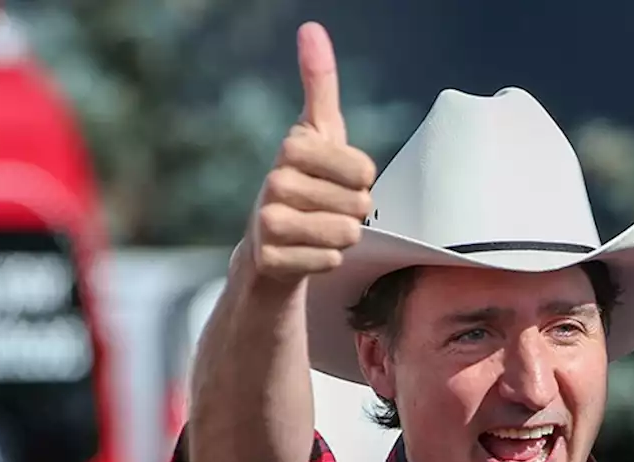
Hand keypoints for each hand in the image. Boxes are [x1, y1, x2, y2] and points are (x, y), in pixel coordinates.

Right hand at [248, 22, 376, 281]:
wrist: (269, 245)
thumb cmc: (306, 184)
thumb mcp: (318, 133)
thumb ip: (320, 84)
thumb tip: (310, 28)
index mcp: (293, 148)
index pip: (364, 169)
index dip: (362, 181)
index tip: (340, 181)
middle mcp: (275, 182)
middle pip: (358, 204)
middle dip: (354, 213)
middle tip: (328, 211)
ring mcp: (269, 222)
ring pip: (345, 233)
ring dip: (341, 238)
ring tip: (318, 231)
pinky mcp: (270, 259)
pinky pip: (328, 260)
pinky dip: (326, 261)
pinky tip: (306, 253)